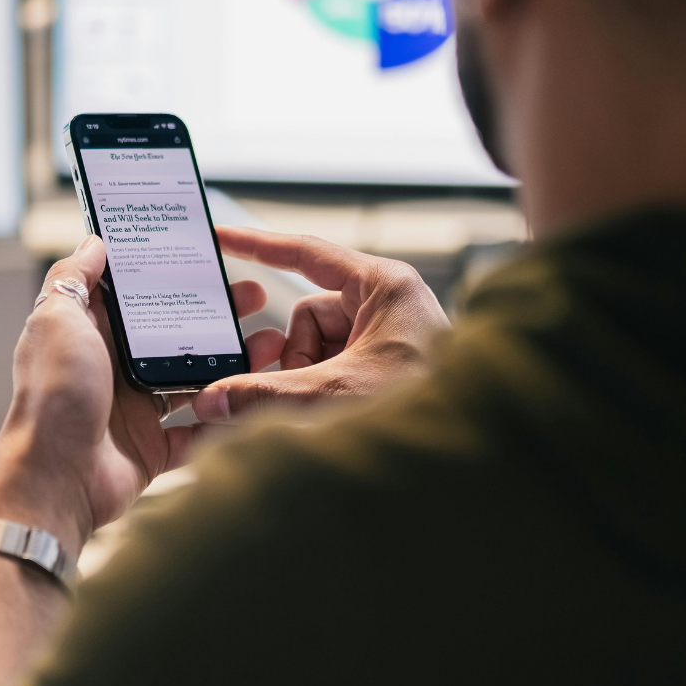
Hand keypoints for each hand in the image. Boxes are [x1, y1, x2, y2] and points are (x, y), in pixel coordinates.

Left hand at [0, 237, 275, 551]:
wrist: (54, 476)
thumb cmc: (52, 394)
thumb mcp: (56, 319)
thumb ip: (74, 277)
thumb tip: (94, 241)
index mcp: (93, 333)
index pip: (139, 295)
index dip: (171, 274)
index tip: (207, 256)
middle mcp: (115, 368)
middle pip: (176, 333)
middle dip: (216, 314)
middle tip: (253, 296)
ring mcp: (136, 409)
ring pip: (195, 380)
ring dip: (232, 363)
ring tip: (269, 345)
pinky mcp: (153, 448)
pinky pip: (199, 432)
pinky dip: (227, 419)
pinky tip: (257, 398)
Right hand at [193, 227, 449, 422]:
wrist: (473, 449)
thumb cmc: (423, 409)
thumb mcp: (334, 395)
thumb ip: (266, 395)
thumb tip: (212, 401)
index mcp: (383, 286)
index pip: (306, 254)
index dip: (257, 245)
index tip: (221, 236)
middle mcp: (385, 305)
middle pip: (305, 318)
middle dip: (294, 360)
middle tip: (295, 392)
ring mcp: (385, 337)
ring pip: (315, 349)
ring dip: (309, 383)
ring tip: (328, 412)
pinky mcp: (385, 366)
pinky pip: (332, 369)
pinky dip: (324, 393)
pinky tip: (335, 417)